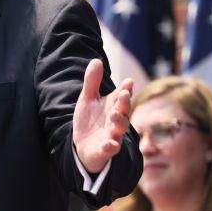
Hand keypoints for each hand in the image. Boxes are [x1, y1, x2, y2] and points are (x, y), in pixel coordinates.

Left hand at [72, 59, 132, 173]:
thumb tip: (96, 60)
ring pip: (120, 129)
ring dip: (119, 122)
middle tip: (123, 94)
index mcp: (113, 106)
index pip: (121, 96)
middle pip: (123, 111)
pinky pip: (110, 149)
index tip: (128, 82)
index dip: (125, 89)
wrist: (83, 146)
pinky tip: (108, 144)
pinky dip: (110, 146)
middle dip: (124, 103)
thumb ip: (91, 82)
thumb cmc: (90, 121)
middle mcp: (116, 120)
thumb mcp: (87, 99)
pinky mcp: (105, 150)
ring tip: (114, 115)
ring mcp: (112, 135)